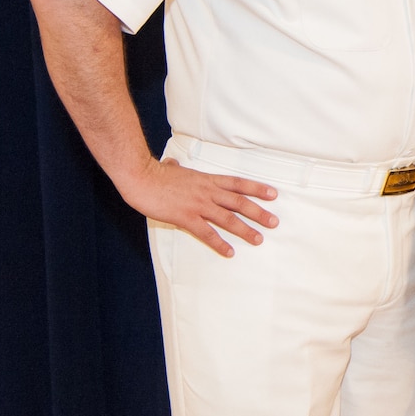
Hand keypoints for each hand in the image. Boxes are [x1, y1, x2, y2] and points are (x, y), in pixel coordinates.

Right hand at [116, 157, 277, 257]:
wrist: (141, 177)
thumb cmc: (154, 173)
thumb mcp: (172, 168)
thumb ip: (177, 168)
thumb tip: (173, 163)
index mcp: (207, 180)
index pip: (238, 183)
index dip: (257, 189)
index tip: (273, 194)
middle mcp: (207, 192)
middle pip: (239, 202)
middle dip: (259, 213)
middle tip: (274, 222)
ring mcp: (198, 205)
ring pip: (228, 218)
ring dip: (245, 230)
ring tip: (259, 239)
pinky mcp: (185, 217)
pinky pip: (206, 233)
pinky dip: (219, 243)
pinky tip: (229, 252)